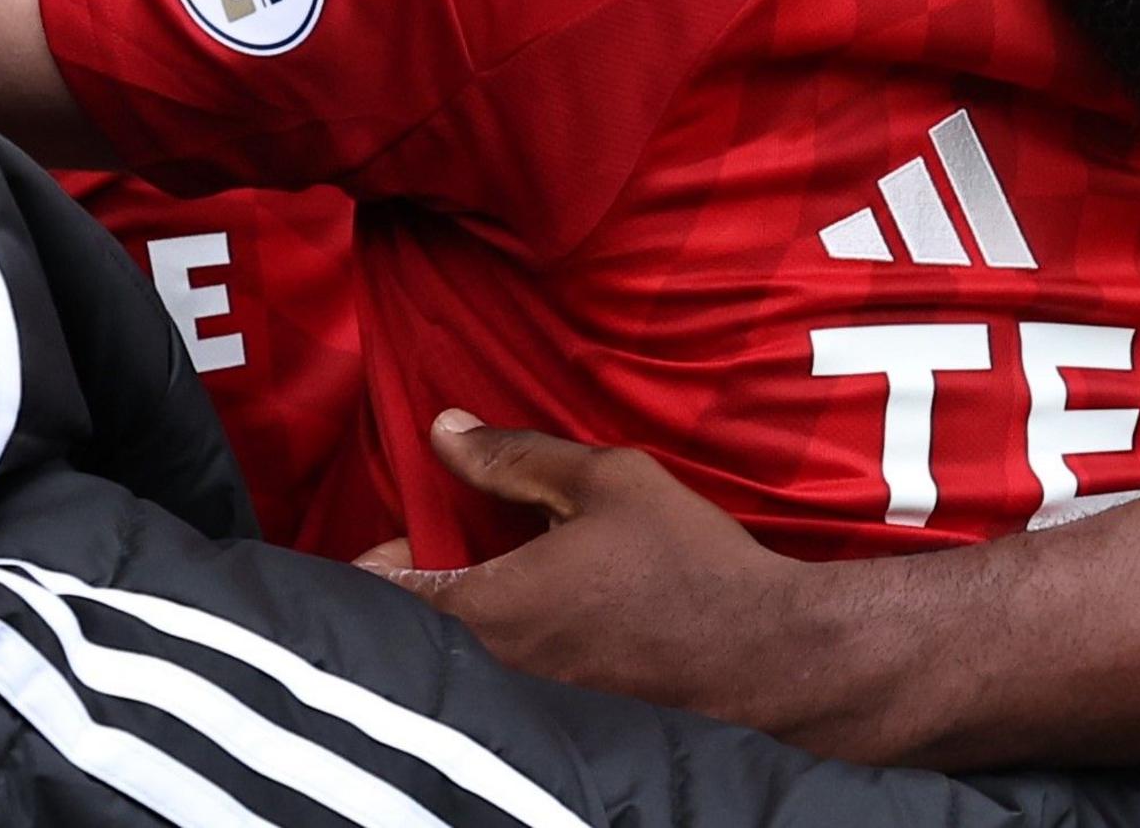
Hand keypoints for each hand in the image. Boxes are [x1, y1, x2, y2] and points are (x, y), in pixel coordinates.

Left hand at [357, 413, 822, 733]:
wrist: (764, 653)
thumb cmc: (685, 563)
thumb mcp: (604, 481)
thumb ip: (515, 457)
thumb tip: (444, 430)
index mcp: (489, 608)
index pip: (386, 591)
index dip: (376, 558)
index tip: (394, 532)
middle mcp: (496, 665)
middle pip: (423, 621)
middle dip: (427, 574)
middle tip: (460, 531)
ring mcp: (531, 695)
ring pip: (468, 643)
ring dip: (472, 601)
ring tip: (516, 556)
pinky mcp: (566, 710)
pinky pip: (510, 663)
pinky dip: (512, 629)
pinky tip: (558, 595)